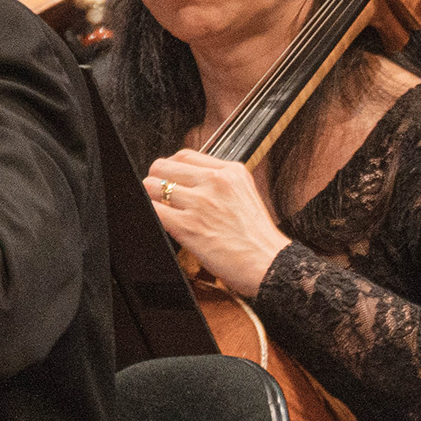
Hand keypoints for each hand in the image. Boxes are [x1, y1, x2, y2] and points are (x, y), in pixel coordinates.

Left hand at [143, 148, 288, 299]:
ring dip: (150, 198)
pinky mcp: (188, 226)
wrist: (270, 265)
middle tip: (158, 194)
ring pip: (152, 186)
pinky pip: (153, 210)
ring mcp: (201, 203)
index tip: (170, 178)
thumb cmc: (259, 239)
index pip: (185, 155)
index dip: (172, 168)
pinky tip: (159, 221)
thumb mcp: (246, 196)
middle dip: (156, 179)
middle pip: (164, 166)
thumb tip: (190, 182)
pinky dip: (149, 214)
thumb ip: (221, 184)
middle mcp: (216, 182)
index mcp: (232, 172)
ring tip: (160, 209)